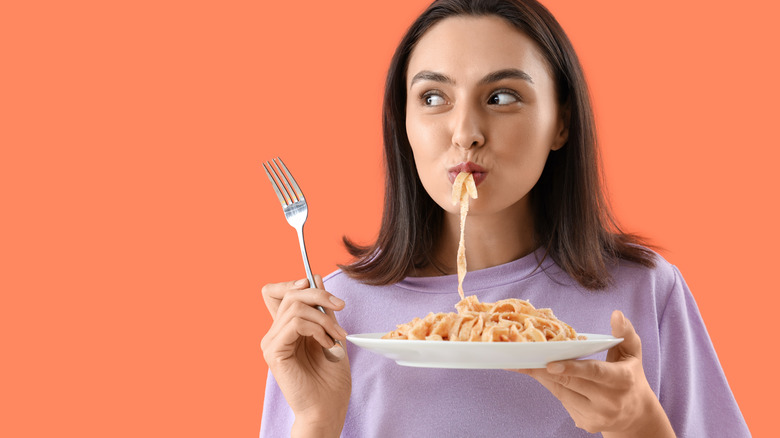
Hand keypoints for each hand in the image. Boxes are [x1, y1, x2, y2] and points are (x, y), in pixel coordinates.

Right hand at [261, 275, 350, 436]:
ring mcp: (271, 343)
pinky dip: (316, 328)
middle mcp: (273, 334)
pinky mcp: (274, 352)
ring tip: (336, 335)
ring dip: (324, 317)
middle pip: (289, 294)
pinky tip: (325, 343)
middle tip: (340, 307)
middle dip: (319, 295)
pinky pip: (295, 323)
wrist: (328, 409)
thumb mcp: (330, 334)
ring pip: (295, 307)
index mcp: (284, 329)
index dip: (292, 282)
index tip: (317, 285)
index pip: (274, 292)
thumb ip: (322, 309)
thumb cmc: (330, 380)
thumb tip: (316, 279)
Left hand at [512, 311, 674, 436]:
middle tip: (524, 357)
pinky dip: (551, 386)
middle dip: (545, 369)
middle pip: (571, 382)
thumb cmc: (630, 376)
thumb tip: (616, 314)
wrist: (635, 414)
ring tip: (526, 362)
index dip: (572, 368)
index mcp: (622, 380)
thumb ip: (624, 333)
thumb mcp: (632, 353)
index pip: (595, 372)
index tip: (550, 363)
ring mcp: (597, 416)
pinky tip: (542, 374)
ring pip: (561, 393)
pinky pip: (562, 402)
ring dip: (543, 377)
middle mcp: (610, 401)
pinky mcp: (586, 423)